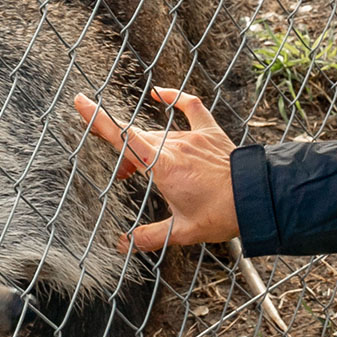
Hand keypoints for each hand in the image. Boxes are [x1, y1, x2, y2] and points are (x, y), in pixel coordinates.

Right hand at [73, 88, 239, 251]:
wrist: (256, 198)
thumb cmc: (221, 214)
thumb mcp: (182, 232)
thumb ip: (150, 237)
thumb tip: (124, 244)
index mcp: (163, 167)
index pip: (122, 139)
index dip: (98, 119)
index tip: (80, 102)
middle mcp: (174, 146)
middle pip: (137, 140)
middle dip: (124, 155)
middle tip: (124, 177)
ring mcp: (193, 137)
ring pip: (158, 134)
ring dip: (144, 147)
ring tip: (141, 168)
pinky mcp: (209, 132)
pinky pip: (190, 107)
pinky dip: (175, 97)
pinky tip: (161, 92)